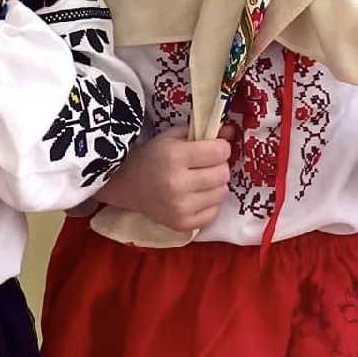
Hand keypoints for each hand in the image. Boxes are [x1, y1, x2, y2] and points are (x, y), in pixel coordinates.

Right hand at [95, 126, 231, 231]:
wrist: (126, 185)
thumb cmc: (151, 157)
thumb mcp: (172, 137)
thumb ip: (202, 133)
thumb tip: (231, 132)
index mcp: (175, 157)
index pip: (219, 152)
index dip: (221, 147)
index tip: (214, 147)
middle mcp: (178, 183)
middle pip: (223, 173)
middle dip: (219, 165)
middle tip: (206, 164)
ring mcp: (180, 207)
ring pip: (222, 192)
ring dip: (215, 184)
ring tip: (200, 180)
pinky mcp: (182, 224)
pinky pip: (214, 212)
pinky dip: (209, 203)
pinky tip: (196, 196)